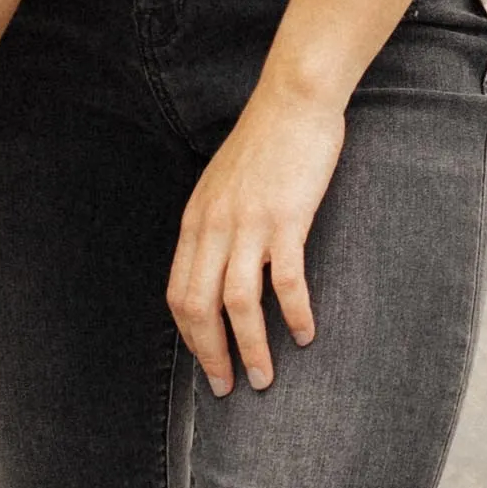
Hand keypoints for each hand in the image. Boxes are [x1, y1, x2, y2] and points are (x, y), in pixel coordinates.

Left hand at [169, 80, 348, 394]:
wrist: (293, 100)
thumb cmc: (264, 143)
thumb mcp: (222, 186)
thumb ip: (215, 225)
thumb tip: (217, 268)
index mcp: (196, 222)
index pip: (180, 294)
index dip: (191, 337)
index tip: (209, 364)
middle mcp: (214, 227)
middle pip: (199, 307)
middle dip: (212, 355)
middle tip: (229, 387)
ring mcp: (249, 224)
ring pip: (238, 303)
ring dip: (252, 347)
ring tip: (265, 377)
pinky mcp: (286, 219)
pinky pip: (285, 281)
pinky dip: (294, 314)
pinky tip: (306, 334)